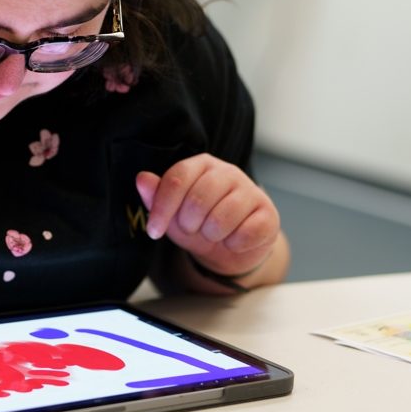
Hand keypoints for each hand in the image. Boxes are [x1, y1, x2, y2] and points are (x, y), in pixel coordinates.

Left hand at [136, 154, 278, 278]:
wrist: (230, 246)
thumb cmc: (198, 223)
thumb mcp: (172, 213)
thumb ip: (156, 196)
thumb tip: (142, 179)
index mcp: (201, 164)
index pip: (176, 179)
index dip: (162, 208)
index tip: (154, 231)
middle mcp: (227, 171)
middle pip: (198, 199)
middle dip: (188, 224)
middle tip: (192, 229)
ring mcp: (251, 190)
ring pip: (222, 218)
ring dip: (211, 235)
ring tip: (213, 234)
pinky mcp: (269, 212)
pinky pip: (247, 233)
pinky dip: (235, 244)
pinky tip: (234, 240)